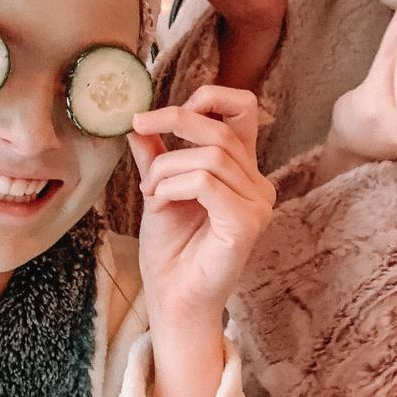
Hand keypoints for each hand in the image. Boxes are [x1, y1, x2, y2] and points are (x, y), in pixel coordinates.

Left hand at [128, 86, 274, 329]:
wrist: (172, 299)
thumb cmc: (170, 251)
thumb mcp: (158, 191)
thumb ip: (156, 157)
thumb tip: (139, 125)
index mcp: (242, 170)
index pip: (243, 109)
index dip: (208, 98)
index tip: (160, 112)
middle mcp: (257, 184)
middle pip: (221, 129)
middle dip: (173, 121)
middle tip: (139, 127)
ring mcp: (257, 205)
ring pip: (210, 157)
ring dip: (166, 168)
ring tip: (149, 192)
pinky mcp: (246, 223)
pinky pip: (206, 183)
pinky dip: (173, 185)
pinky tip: (159, 202)